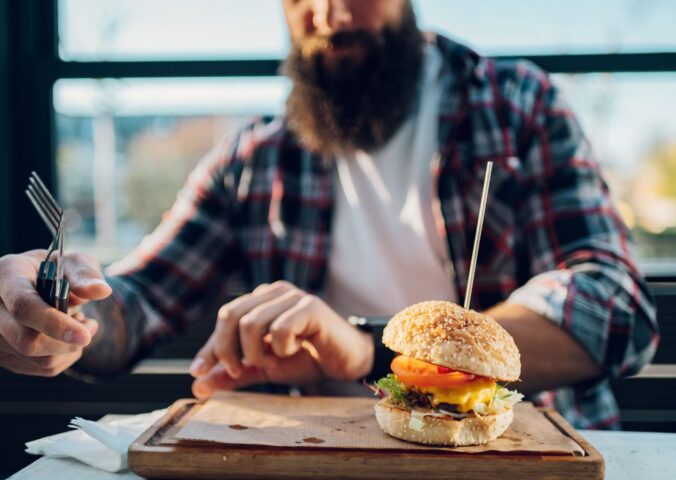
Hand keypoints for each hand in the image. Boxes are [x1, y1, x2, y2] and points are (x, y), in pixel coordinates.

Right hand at [0, 250, 111, 375]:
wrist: (36, 285)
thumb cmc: (54, 271)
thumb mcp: (71, 262)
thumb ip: (84, 274)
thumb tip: (101, 290)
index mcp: (7, 276)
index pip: (24, 307)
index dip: (55, 324)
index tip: (85, 336)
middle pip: (27, 341)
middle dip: (68, 341)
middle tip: (90, 326)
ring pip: (35, 358)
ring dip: (69, 348)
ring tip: (79, 326)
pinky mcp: (3, 354)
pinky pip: (39, 368)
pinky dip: (64, 356)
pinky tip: (65, 338)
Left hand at [189, 281, 373, 397]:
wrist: (346, 362)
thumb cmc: (306, 359)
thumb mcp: (263, 368)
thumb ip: (232, 374)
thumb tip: (197, 386)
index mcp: (260, 300)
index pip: (225, 318)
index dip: (210, 347)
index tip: (198, 373)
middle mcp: (273, 292)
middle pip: (231, 315)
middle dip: (227, 350)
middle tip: (239, 371)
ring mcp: (293, 296)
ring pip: (251, 324)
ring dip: (257, 353)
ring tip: (274, 361)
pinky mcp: (311, 307)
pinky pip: (280, 330)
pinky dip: (281, 349)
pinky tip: (294, 350)